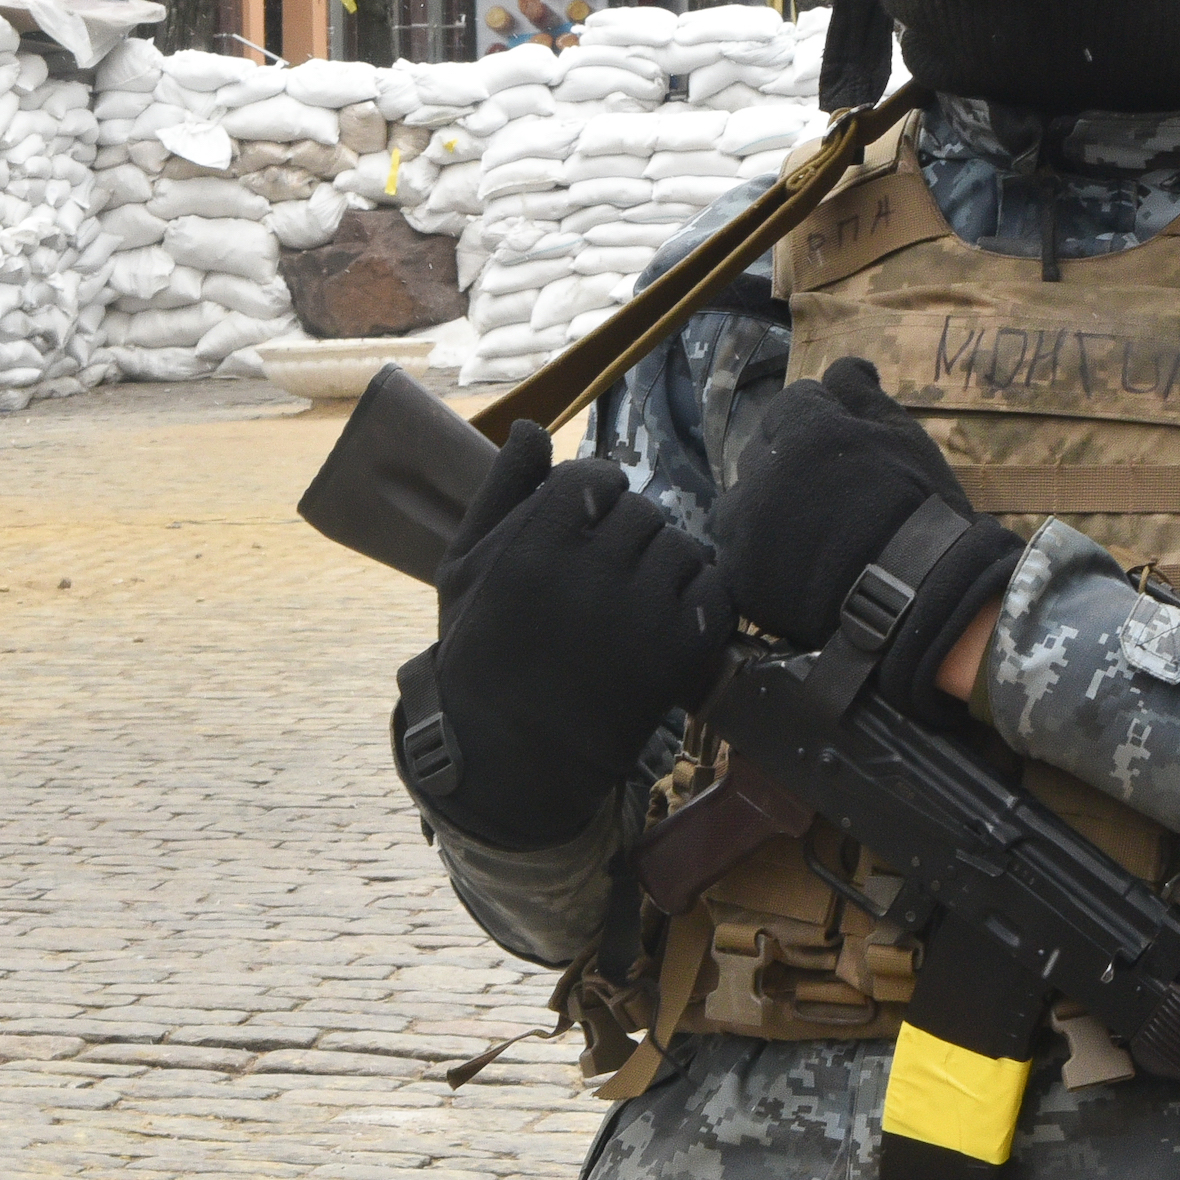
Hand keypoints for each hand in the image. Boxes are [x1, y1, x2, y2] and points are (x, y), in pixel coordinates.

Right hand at [400, 422, 731, 849]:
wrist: (514, 754)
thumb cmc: (483, 651)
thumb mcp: (465, 568)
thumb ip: (502, 491)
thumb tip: (533, 425)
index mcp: (535, 549)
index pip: (594, 478)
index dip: (594, 494)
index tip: (586, 522)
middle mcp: (592, 576)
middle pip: (641, 510)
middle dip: (627, 530)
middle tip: (609, 567)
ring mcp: (642, 616)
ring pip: (681, 545)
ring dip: (663, 562)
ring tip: (636, 594)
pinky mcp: (681, 652)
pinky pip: (714, 589)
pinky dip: (698, 595)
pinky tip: (666, 614)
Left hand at [711, 358, 1020, 720]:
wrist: (915, 596)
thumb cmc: (919, 508)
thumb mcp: (904, 436)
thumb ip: (862, 393)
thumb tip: (841, 365)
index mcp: (804, 429)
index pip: (794, 402)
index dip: (820, 422)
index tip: (843, 449)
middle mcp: (764, 469)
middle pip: (762, 448)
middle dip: (788, 460)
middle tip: (826, 493)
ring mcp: (746, 523)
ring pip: (739, 498)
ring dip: (762, 505)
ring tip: (802, 531)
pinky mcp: (740, 572)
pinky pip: (734, 549)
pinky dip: (754, 551)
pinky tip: (789, 562)